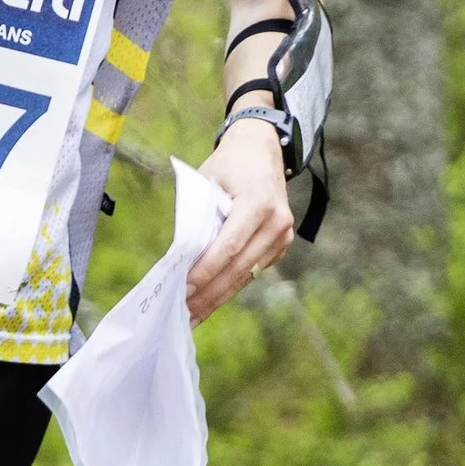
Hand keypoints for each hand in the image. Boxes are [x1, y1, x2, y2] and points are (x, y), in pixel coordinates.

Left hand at [186, 113, 295, 320]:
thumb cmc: (228, 164)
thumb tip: (182, 257)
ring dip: (217, 297)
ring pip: (246, 275)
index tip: (182, 289)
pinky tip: (208, 301)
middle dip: (208, 293)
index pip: (228, 246)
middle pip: (238, 268)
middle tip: (182, 313)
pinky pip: (251, 272)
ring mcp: (282, 236)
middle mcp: (276, 222)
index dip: (205, 270)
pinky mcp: (280, 245)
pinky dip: (229, 287)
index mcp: (259, 202)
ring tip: (191, 315)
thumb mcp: (207, 181)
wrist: (262, 150)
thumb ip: (197, 216)